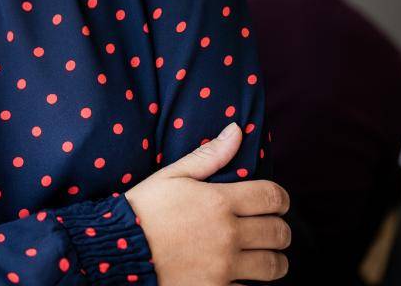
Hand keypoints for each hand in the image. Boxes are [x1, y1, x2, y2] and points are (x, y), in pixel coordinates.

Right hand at [125, 123, 290, 284]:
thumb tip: (236, 130)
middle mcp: (228, 234)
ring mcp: (224, 265)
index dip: (281, 199)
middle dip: (280, 230)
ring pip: (273, 266)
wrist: (119, 248)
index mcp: (220, 201)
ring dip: (274, 260)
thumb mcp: (172, 175)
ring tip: (264, 256)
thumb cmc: (144, 208)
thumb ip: (209, 155)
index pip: (272, 197)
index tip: (277, 203)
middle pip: (278, 232)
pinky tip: (242, 275)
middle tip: (270, 230)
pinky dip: (252, 283)